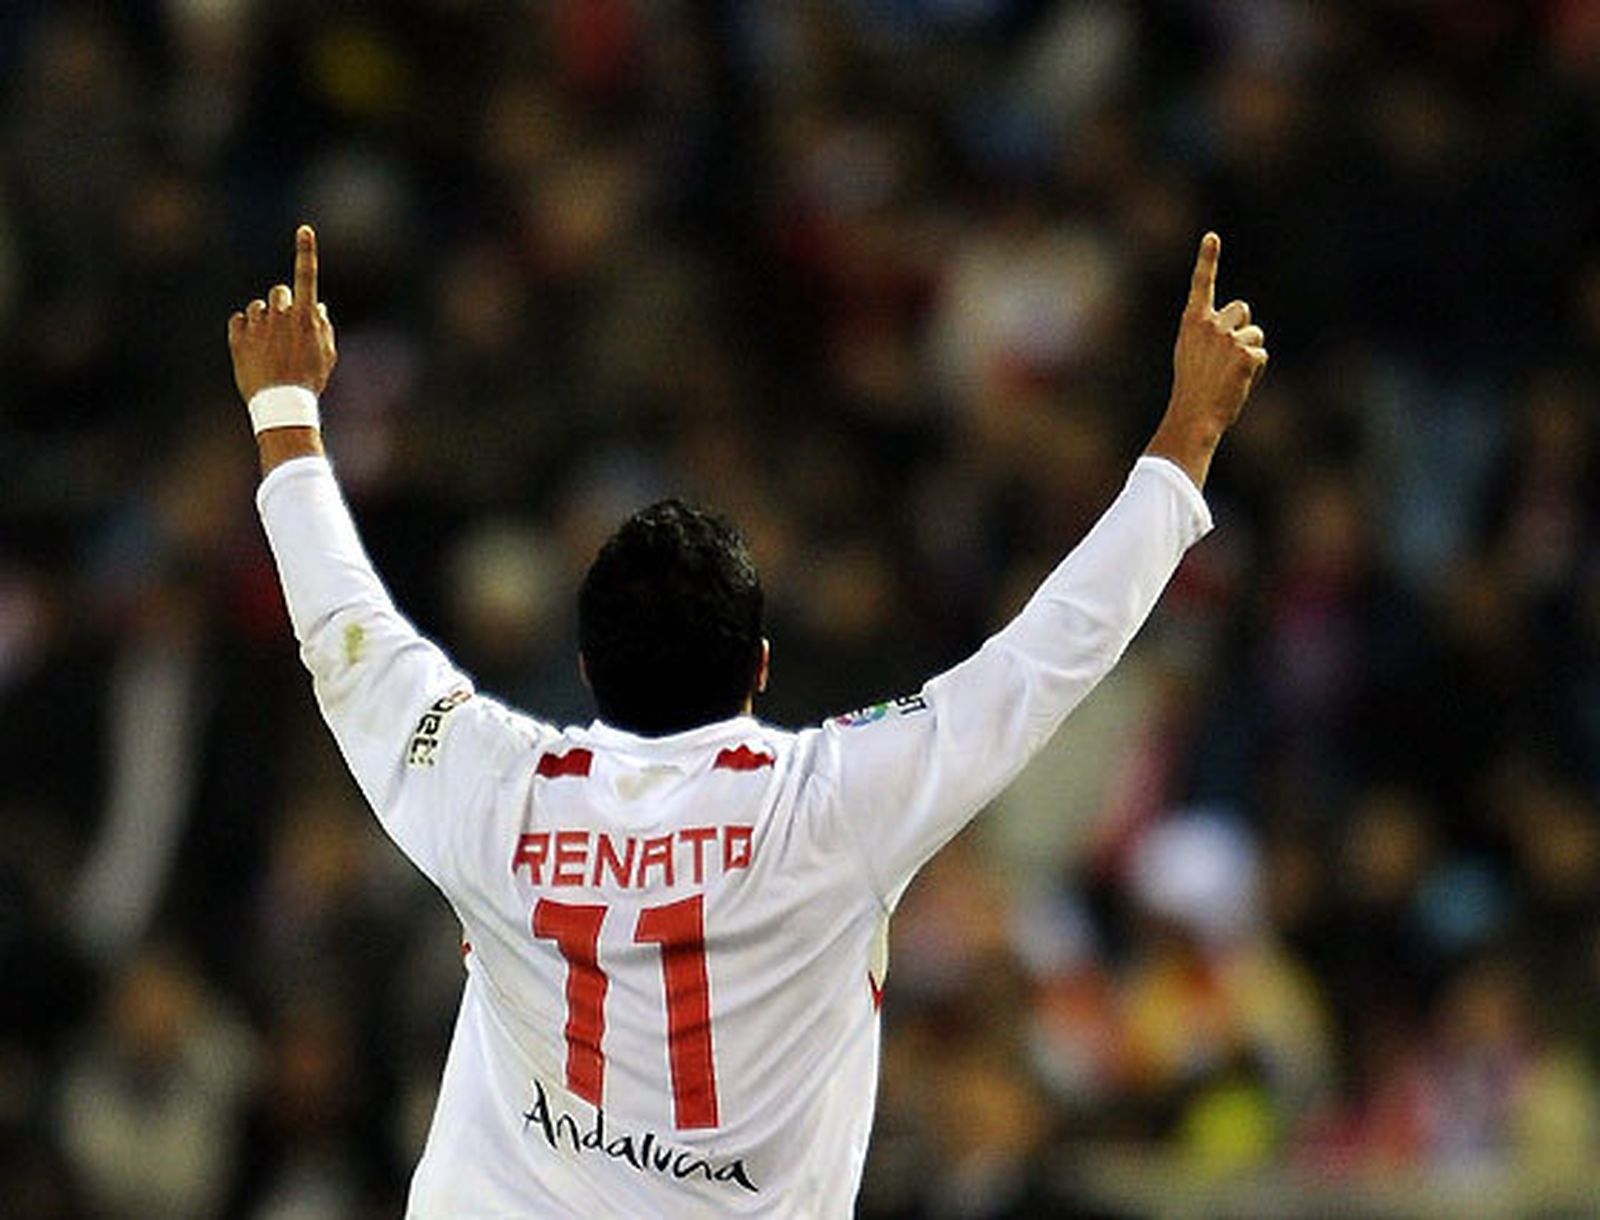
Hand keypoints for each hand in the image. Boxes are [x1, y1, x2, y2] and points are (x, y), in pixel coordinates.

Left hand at [228, 225, 337, 402]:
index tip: (304, 230)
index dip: (306, 252)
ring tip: (269, 348)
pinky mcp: (237, 337)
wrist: (280, 404)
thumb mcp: (327, 356)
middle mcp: (280, 316)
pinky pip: (238, 320)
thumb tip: (316, 306)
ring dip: (263, 320)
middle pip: (279, 292)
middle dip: (282, 304)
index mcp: (305, 318)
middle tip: (285, 329)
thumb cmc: (309, 380)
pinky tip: (254, 350)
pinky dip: (245, 331)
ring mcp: (257, 326)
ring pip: (257, 308)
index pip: (306, 277)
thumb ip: (323, 327)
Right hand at [1145, 232, 1267, 489]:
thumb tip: (1235, 330)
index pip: (1201, 284)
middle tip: (1226, 356)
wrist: (1194, 415)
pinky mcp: (1247, 354)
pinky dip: (1254, 371)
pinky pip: (1260, 356)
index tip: (1211, 237)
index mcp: (1192, 323)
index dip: (1206, 259)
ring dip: (1249, 353)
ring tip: (1229, 375)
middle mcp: (1210, 324)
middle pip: (1242, 310)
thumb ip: (1208, 335)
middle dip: (1242, 328)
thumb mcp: (1190, 355)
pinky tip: (1238, 383)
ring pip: (1255, 335)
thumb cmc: (1191, 389)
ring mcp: (1229, 338)